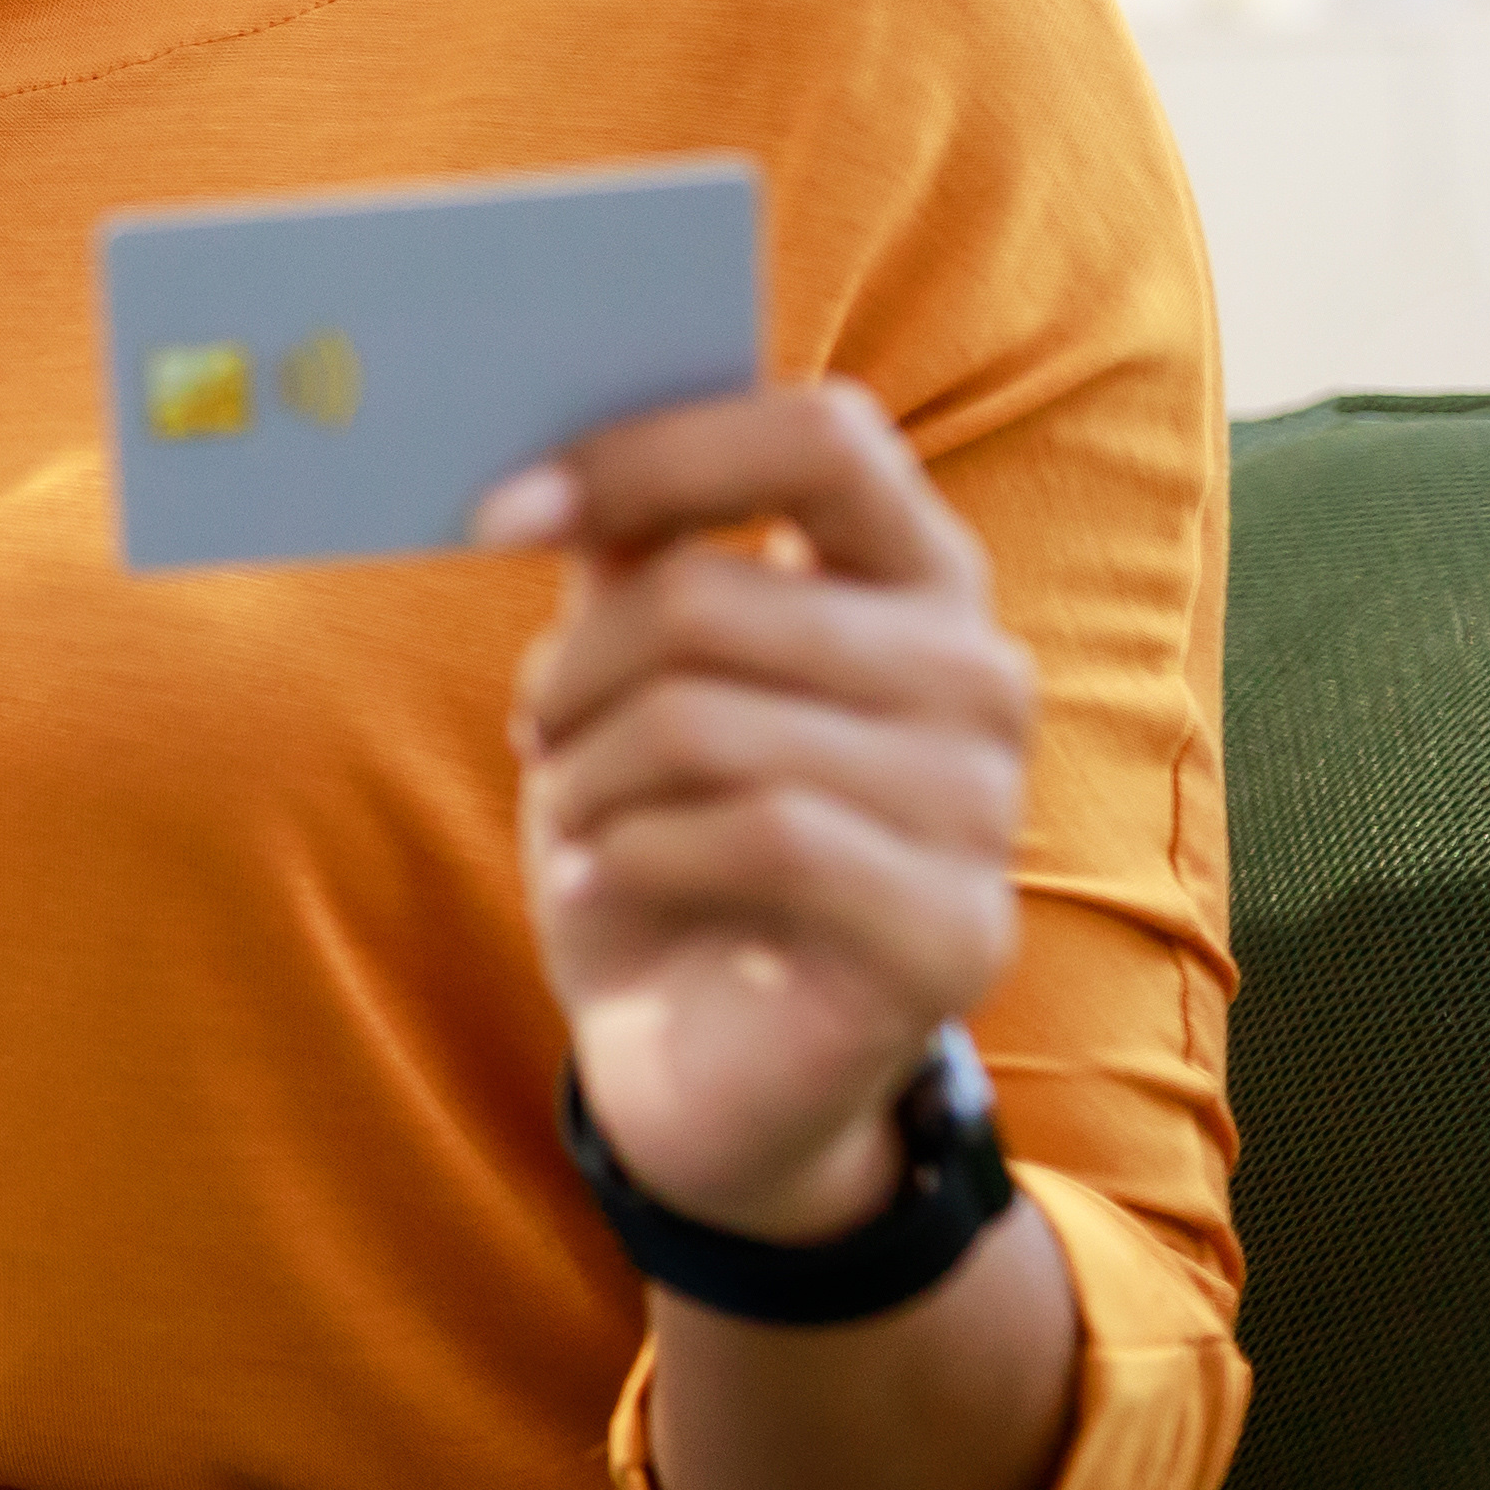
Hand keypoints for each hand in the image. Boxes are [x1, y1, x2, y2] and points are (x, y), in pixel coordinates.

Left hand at [482, 379, 1034, 1248]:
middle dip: (577, 672)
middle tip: (540, 736)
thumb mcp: (634, 672)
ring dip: (590, 776)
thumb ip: (630, 549)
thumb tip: (541, 447)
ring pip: (713, 724)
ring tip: (574, 817)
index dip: (651, 456)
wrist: (703, 1054)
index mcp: (917, 573)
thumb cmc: (667, 832)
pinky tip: (600, 881)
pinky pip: (757, 837)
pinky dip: (632, 855)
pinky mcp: (957, 931)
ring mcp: (987, 809)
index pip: (822, 435)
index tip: (502, 512)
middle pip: (719, 599)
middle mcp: (979, 674)